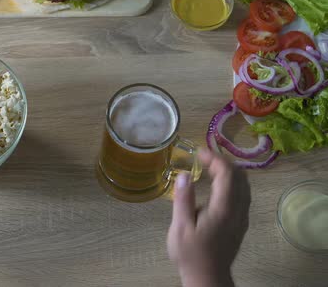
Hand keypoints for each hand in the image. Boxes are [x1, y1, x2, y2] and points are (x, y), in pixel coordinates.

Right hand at [167, 149, 250, 286]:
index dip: (215, 158)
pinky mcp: (240, 223)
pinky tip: (219, 185)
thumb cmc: (191, 253)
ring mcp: (242, 217)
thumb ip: (183, 199)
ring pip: (245, 185)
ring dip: (230, 172)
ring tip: (211, 166)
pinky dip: (233, 182)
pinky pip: (243, 195)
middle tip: (205, 157)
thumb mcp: (180, 227)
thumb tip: (184, 175)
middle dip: (224, 162)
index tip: (199, 152)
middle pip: (240, 177)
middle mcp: (238, 210)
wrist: (207, 277)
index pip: (227, 174)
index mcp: (224, 208)